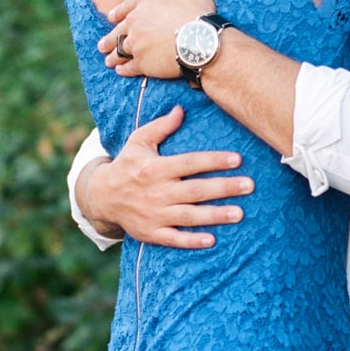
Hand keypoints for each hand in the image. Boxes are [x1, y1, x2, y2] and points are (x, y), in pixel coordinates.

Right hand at [80, 106, 253, 248]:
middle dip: (224, 188)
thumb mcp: (138, 141)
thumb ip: (161, 126)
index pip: (189, 163)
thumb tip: (181, 109)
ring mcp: (153, 214)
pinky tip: (212, 240)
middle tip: (249, 185)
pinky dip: (191, 241)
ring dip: (215, 215)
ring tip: (239, 213)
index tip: (237, 159)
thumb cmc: (127, 165)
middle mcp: (156, 192)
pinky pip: (173, 239)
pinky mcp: (150, 233)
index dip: (214, 161)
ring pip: (189, 216)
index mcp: (155, 168)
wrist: (101, 197)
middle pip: (195, 190)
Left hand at [98, 0, 214, 78]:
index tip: (111, 19)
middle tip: (102, 46)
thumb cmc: (196, 8)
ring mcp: (136, 43)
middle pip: (118, 31)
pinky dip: (124, 69)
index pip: (126, 7)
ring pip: (120, 50)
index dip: (118, 13)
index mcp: (144, 1)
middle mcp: (134, 22)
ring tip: (109, 61)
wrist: (200, 38)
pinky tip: (121, 71)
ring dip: (114, 56)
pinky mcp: (142, 63)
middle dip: (109, 39)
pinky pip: (129, 67)